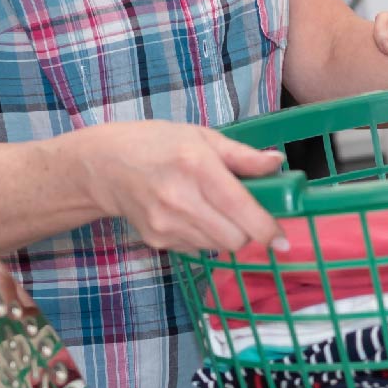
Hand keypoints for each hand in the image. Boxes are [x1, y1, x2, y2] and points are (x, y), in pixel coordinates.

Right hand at [79, 122, 288, 253]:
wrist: (104, 166)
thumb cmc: (158, 144)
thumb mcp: (202, 137)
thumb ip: (242, 156)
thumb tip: (277, 164)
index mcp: (197, 166)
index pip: (241, 209)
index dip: (267, 228)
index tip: (282, 239)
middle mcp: (181, 198)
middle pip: (234, 238)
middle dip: (249, 231)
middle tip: (248, 214)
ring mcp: (166, 223)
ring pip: (218, 247)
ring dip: (228, 234)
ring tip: (214, 208)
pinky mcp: (157, 240)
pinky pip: (198, 249)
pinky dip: (205, 237)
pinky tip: (192, 215)